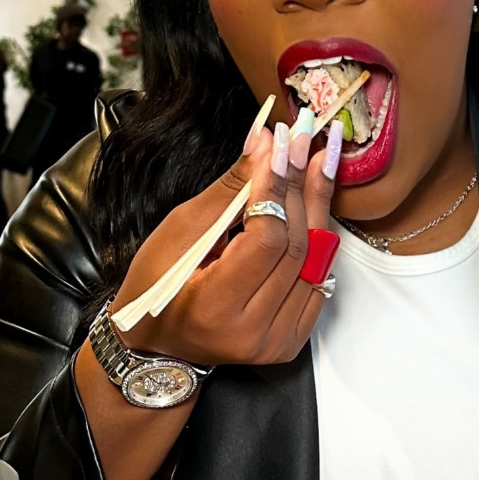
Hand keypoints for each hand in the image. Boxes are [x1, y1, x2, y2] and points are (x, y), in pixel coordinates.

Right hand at [108, 117, 337, 370]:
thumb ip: (231, 190)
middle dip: (300, 186)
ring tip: (321, 157)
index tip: (281, 143)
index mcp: (216, 308)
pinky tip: (318, 199)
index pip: (264, 240)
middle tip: (307, 138)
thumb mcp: (181, 231)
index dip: (276, 188)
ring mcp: (278, 341)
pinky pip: (318, 279)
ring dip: (318, 204)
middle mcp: (254, 332)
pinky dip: (319, 237)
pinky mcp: (293, 339)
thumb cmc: (157, 284)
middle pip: (295, 246)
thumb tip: (265, 143)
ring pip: (315, 261)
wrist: (159, 341)